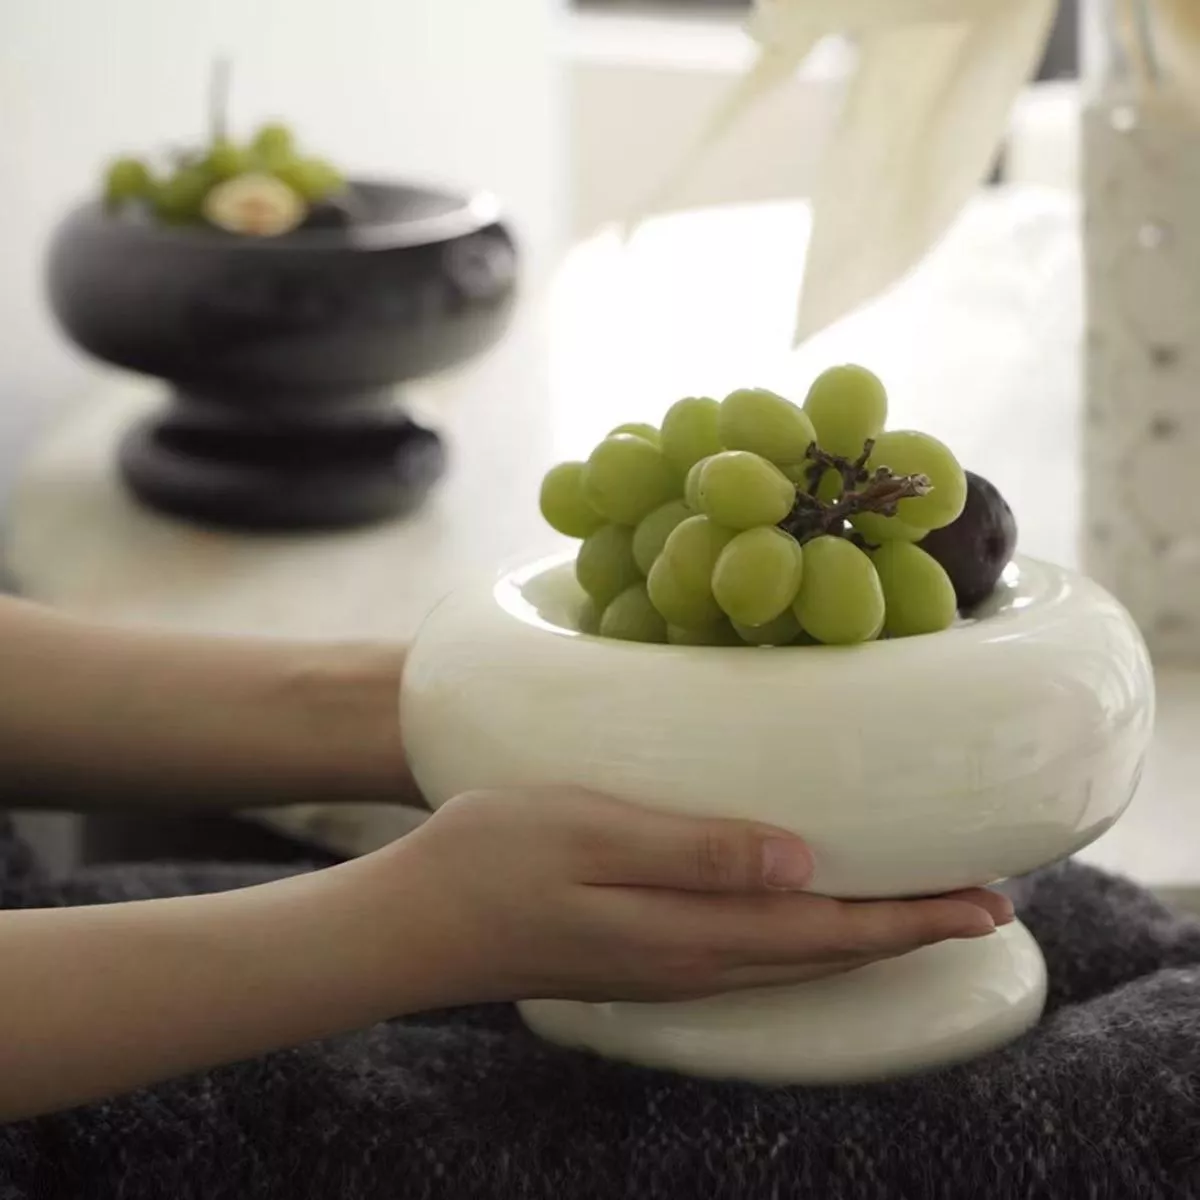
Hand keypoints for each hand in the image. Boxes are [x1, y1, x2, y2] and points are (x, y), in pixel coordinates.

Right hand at [369, 787, 1013, 1005]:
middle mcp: (693, 961)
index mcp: (691, 931)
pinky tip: (803, 920)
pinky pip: (752, 958)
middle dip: (906, 933)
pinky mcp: (642, 959)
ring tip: (909, 913)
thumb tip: (801, 862)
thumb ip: (696, 850)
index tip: (984, 903)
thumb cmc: (492, 858)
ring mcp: (666, 968)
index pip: (829, 933)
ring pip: (793, 963)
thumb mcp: (591, 832)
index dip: (912, 920)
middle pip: (825, 956)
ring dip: (860, 939)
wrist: (417, 921)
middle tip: (975, 905)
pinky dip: (805, 941)